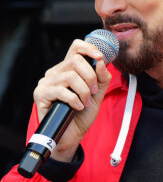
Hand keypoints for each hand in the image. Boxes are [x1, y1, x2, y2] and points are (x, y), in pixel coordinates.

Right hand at [33, 39, 111, 161]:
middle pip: (76, 61)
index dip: (89, 48)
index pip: (76, 47)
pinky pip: (61, 91)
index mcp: (69, 69)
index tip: (100, 57)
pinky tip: (78, 107)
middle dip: (91, 77)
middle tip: (94, 92)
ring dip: (84, 91)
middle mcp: (56, 72)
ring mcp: (47, 82)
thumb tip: (100, 61)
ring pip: (70, 76)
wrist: (72, 134)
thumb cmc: (83, 113)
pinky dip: (74, 100)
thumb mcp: (98, 93)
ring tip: (86, 102)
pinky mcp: (41, 94)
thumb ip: (102, 78)